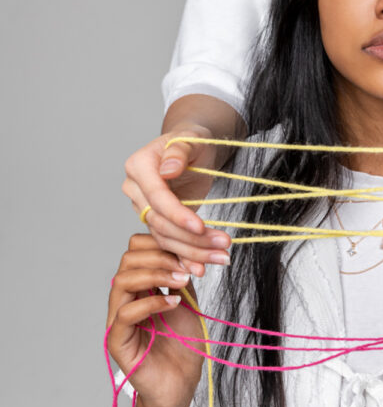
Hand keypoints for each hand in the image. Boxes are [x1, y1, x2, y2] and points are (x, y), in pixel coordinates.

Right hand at [107, 234, 203, 406]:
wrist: (181, 384)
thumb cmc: (183, 345)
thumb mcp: (188, 301)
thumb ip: (182, 276)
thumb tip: (187, 250)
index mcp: (140, 287)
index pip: (138, 249)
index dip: (162, 243)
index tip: (193, 249)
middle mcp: (125, 299)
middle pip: (128, 260)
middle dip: (160, 256)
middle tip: (187, 266)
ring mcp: (118, 319)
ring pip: (122, 281)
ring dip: (156, 275)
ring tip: (182, 281)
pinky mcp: (117, 341)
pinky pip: (126, 313)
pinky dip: (151, 303)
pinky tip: (174, 303)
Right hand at [122, 127, 230, 275]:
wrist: (194, 149)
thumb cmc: (194, 140)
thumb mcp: (192, 139)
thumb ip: (180, 151)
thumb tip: (168, 169)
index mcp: (139, 166)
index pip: (157, 197)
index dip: (177, 214)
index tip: (200, 226)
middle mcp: (135, 189)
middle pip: (160, 221)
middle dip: (191, 238)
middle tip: (222, 245)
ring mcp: (144, 207)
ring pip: (164, 237)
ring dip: (193, 251)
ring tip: (221, 257)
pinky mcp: (157, 220)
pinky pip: (168, 242)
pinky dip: (185, 256)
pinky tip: (200, 268)